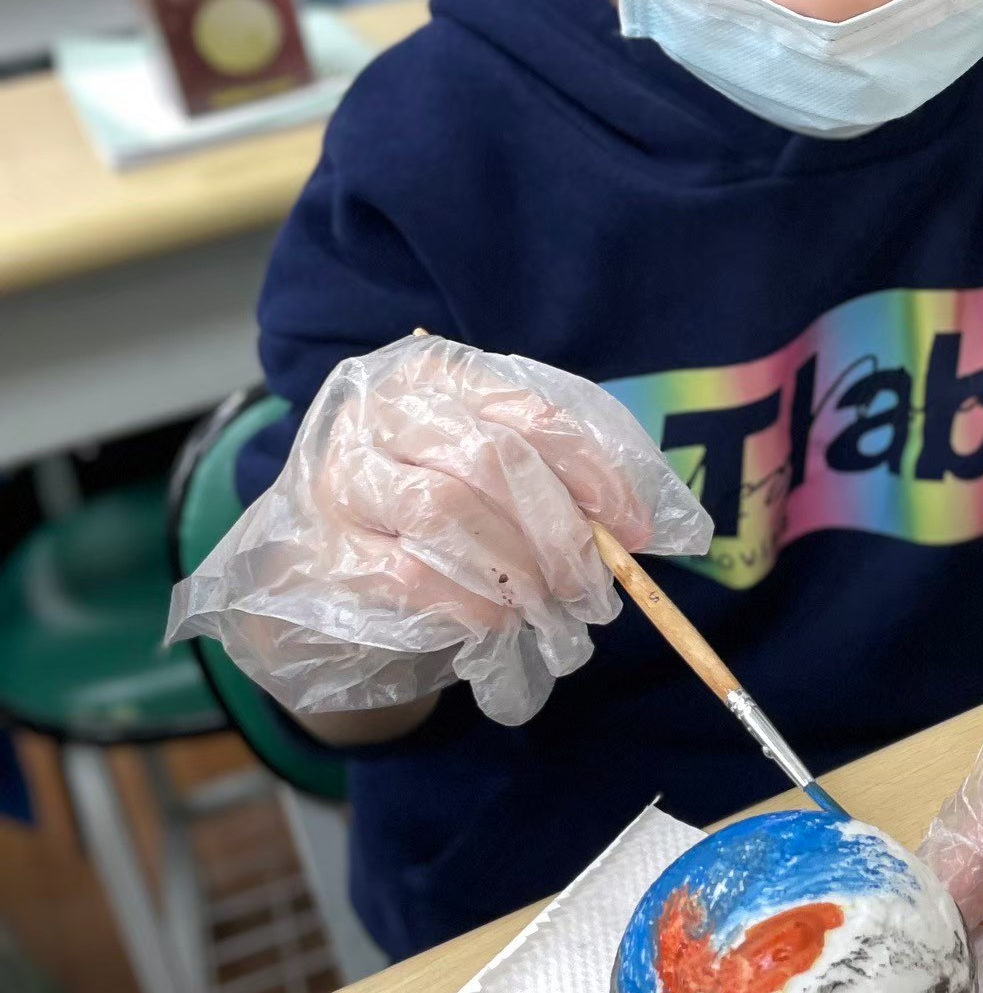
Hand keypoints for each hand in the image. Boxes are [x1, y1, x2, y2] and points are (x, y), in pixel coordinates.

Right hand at [170, 335, 711, 724]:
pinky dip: (469, 601)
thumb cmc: (433, 494)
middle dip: (560, 533)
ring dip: (518, 569)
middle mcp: (380, 410)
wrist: (326, 549)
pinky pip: (408, 573)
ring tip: (551, 605)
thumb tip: (647, 523)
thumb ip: (560, 473)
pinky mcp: (324, 545)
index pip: (533, 413)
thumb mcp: (494, 460)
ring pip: (447, 511)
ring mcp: (342, 476)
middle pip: (493, 459)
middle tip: (596, 588)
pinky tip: (499, 619)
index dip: (595, 475)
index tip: (635, 531)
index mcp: (436, 374)